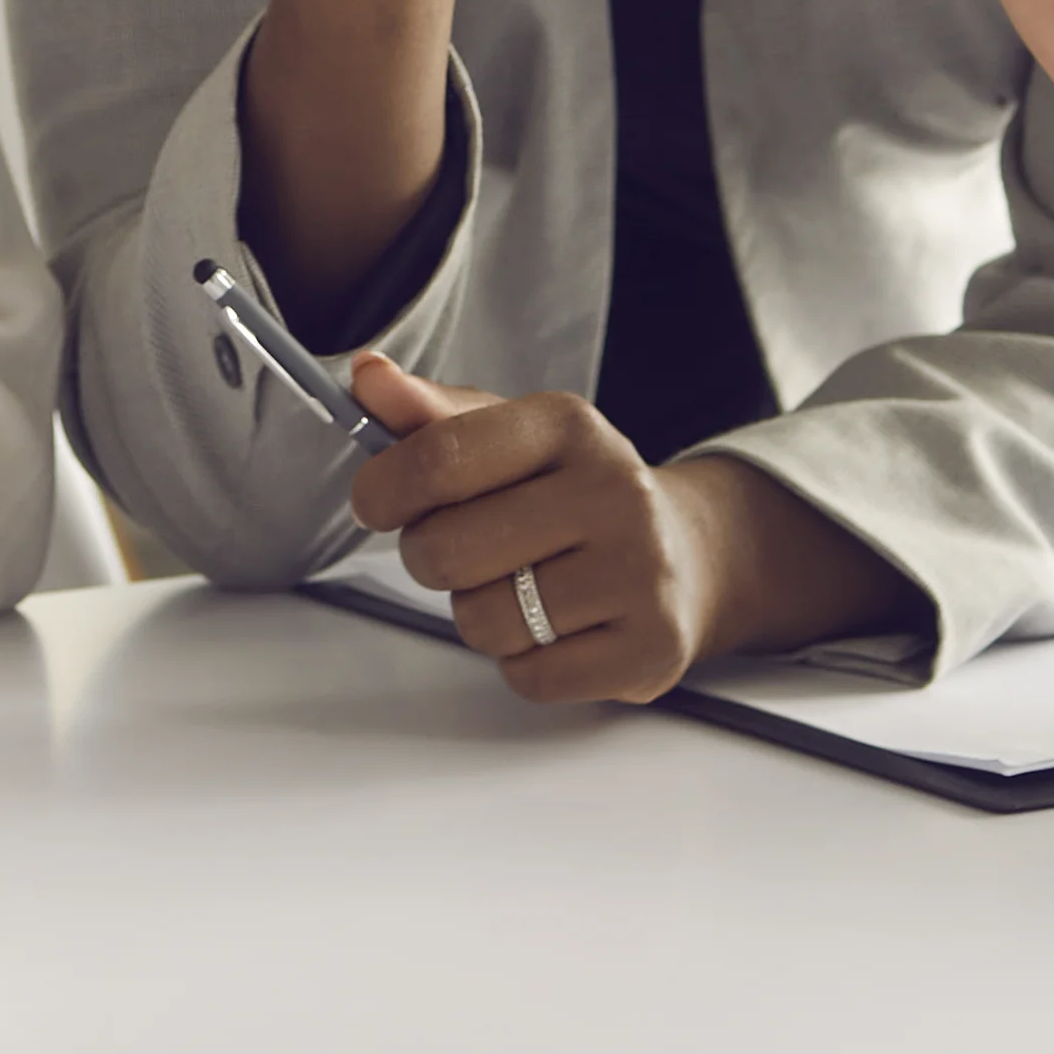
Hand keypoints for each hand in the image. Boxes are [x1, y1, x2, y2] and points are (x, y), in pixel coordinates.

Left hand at [341, 352, 913, 703]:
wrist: (687, 555)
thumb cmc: (572, 493)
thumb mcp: (507, 436)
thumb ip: (428, 414)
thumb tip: (366, 376)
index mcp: (568, 424)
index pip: (439, 458)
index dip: (383, 489)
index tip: (375, 503)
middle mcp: (614, 490)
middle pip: (447, 551)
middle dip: (431, 559)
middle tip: (462, 552)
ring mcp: (640, 572)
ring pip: (484, 622)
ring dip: (480, 615)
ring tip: (521, 588)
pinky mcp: (651, 648)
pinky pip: (530, 677)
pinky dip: (524, 662)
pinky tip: (558, 628)